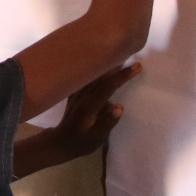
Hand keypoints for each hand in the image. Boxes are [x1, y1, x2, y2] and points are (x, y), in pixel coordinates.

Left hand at [13, 62, 140, 177]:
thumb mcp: (96, 138)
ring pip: (92, 73)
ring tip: (118, 55)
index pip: (108, 85)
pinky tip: (98, 64)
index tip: (137, 66)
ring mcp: (77, 92)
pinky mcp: (73, 93)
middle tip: (130, 52)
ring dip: (105, 64)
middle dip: (116, 64)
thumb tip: (120, 107)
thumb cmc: (80, 142)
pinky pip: (84, 76)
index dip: (123, 75)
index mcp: (90, 105)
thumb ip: (107, 123)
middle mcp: (82, 95)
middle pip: (100, 74)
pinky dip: (93, 68)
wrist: (59, 142)